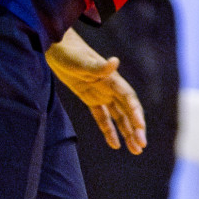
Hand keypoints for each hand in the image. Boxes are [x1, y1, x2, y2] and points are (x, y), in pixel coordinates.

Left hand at [46, 30, 145, 153]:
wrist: (57, 47)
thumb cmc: (70, 52)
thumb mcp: (82, 61)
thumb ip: (98, 66)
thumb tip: (115, 62)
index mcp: (112, 79)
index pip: (128, 98)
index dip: (135, 113)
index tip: (140, 127)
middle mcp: (110, 88)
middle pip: (127, 111)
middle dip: (136, 128)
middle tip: (141, 147)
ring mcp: (101, 94)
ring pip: (119, 117)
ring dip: (127, 132)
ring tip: (135, 150)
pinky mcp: (90, 98)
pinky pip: (103, 117)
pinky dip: (109, 131)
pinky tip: (115, 145)